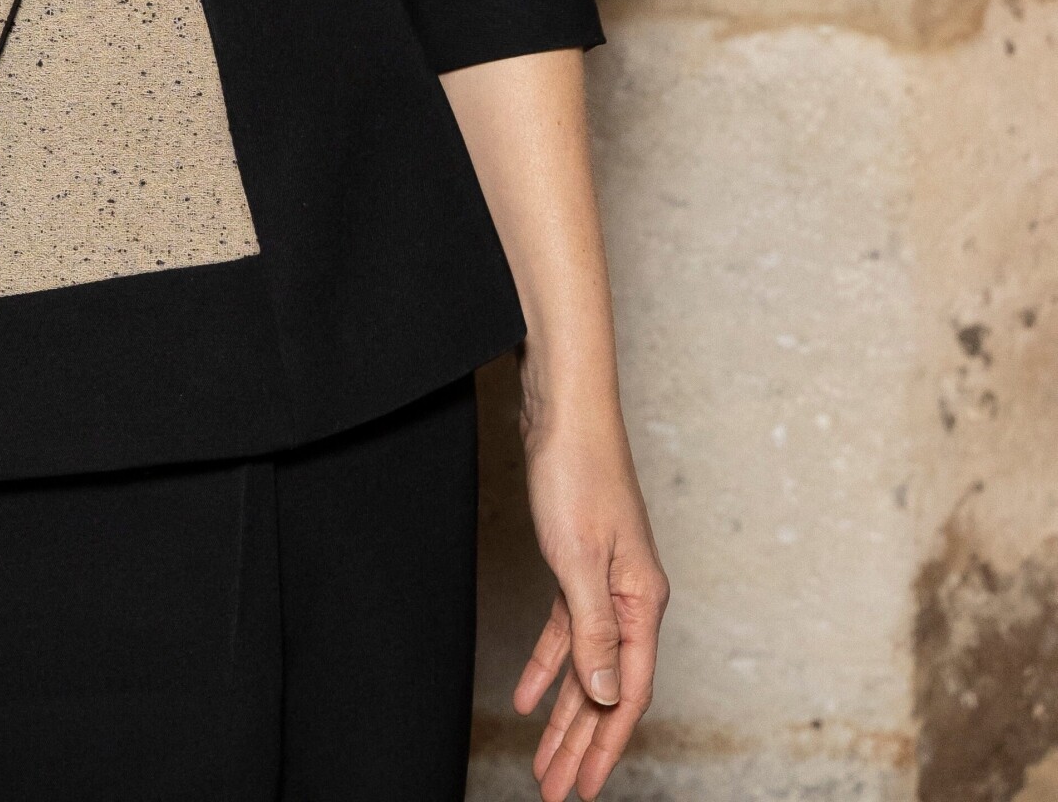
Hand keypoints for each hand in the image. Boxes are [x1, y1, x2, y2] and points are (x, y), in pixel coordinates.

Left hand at [512, 402, 668, 801]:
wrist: (563, 409)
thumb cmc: (577, 473)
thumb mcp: (580, 562)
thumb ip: (595, 633)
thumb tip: (609, 697)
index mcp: (642, 602)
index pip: (628, 693)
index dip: (605, 745)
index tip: (585, 788)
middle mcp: (631, 598)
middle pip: (607, 688)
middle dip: (582, 744)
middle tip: (558, 790)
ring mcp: (606, 582)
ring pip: (586, 666)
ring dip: (565, 715)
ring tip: (546, 761)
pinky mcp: (578, 565)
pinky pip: (567, 632)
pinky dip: (549, 666)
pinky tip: (531, 698)